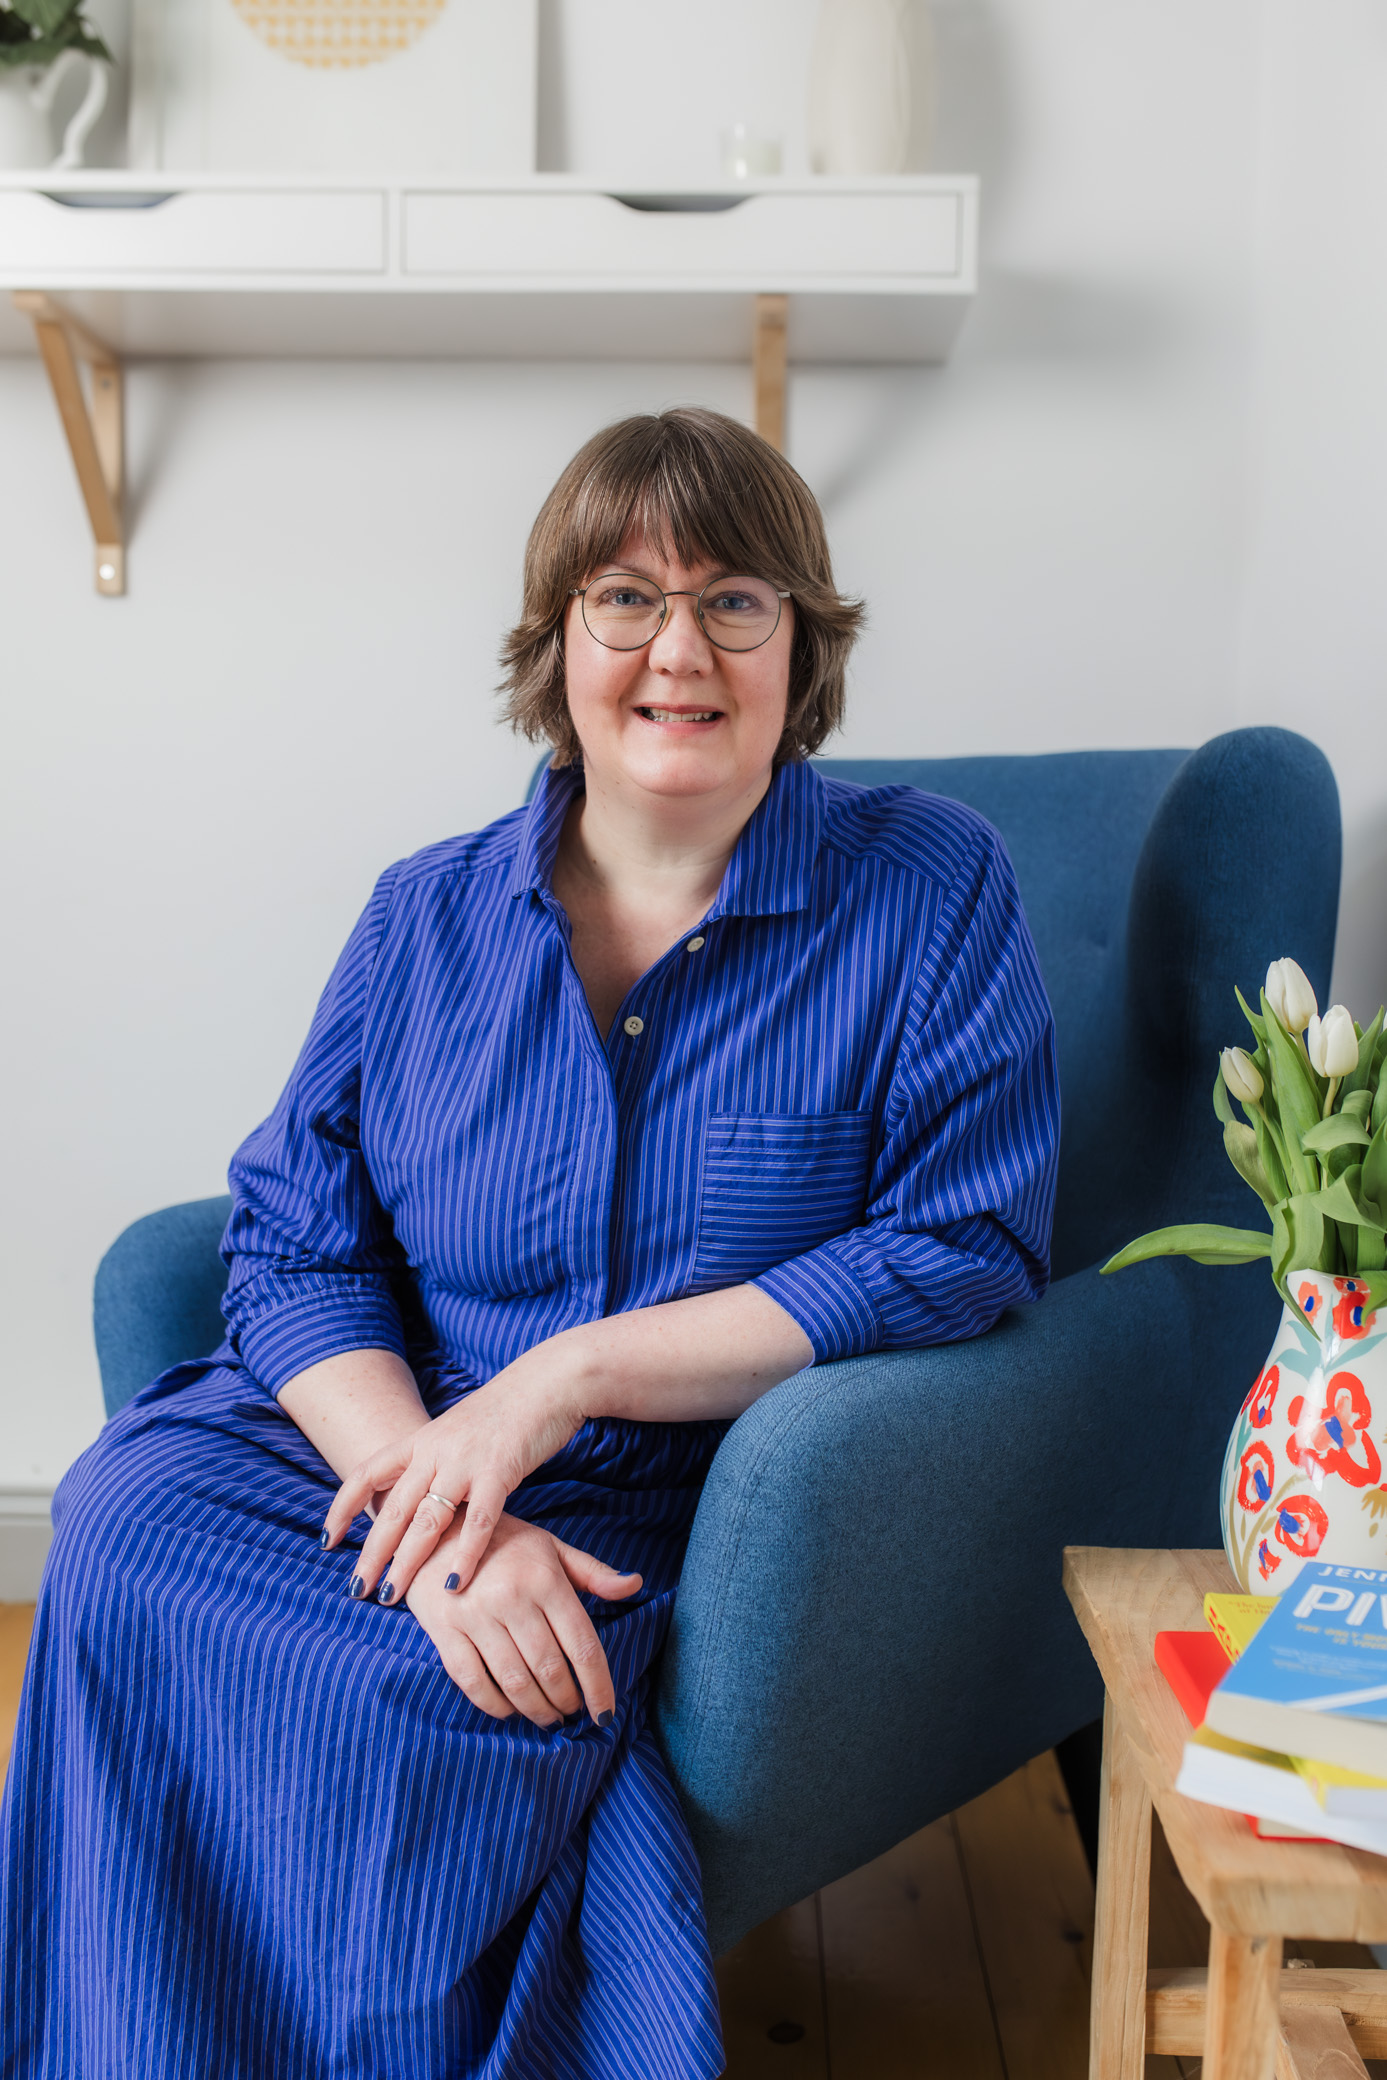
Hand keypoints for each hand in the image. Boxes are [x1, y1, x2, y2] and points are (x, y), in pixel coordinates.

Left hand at [323, 1354, 585, 1601]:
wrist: (547, 1382)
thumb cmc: (506, 1413)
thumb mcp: (456, 1432)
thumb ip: (434, 1462)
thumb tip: (415, 1498)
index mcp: (420, 1439)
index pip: (366, 1474)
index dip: (342, 1508)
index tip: (327, 1541)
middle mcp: (434, 1450)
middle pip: (392, 1508)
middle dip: (371, 1553)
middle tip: (356, 1589)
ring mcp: (464, 1461)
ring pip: (426, 1520)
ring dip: (406, 1562)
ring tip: (391, 1595)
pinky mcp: (499, 1471)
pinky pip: (477, 1521)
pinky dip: (464, 1556)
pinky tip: (453, 1585)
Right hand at [403, 1513, 641, 1726]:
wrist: (437, 1529)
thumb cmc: (503, 1542)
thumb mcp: (550, 1548)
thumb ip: (593, 1573)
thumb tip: (635, 1585)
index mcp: (545, 1578)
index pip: (582, 1645)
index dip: (599, 1686)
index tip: (606, 1714)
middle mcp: (512, 1598)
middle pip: (550, 1669)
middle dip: (567, 1701)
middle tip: (573, 1712)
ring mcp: (476, 1616)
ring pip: (515, 1682)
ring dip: (536, 1709)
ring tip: (548, 1717)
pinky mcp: (444, 1630)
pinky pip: (473, 1682)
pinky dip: (495, 1705)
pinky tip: (510, 1710)